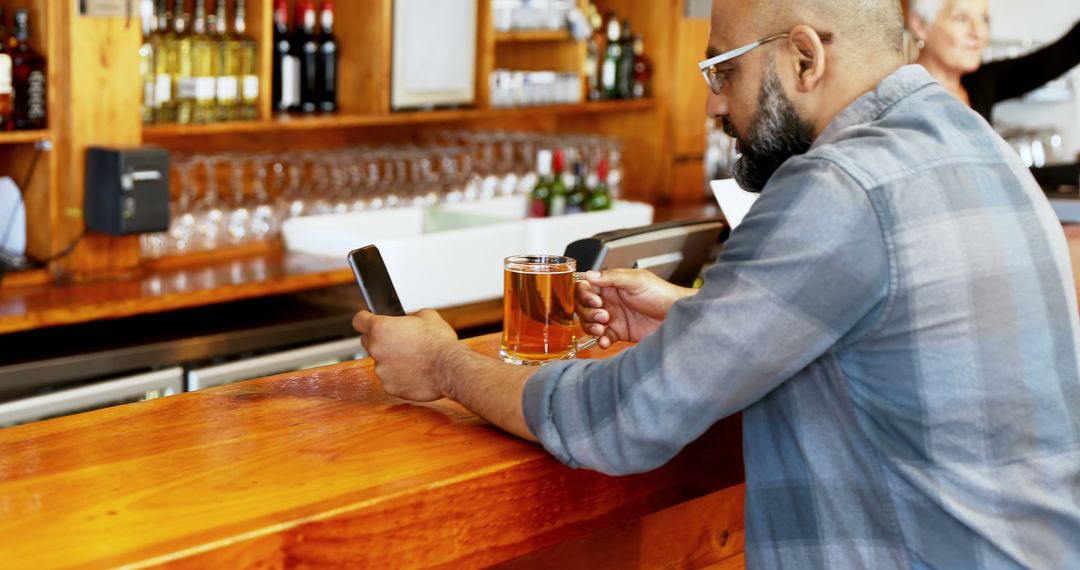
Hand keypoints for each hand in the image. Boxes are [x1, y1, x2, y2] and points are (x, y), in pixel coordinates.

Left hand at [351, 308, 459, 401]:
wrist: (450, 369)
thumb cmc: (440, 343)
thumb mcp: (427, 315)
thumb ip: (409, 316)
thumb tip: (406, 319)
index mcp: (381, 328)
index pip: (358, 320)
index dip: (364, 318)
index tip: (368, 320)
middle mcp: (376, 349)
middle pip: (367, 341)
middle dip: (380, 340)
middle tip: (399, 340)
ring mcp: (381, 370)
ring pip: (380, 362)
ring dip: (391, 359)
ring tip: (413, 359)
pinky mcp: (389, 387)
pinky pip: (390, 379)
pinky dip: (399, 376)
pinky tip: (415, 372)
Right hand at [576, 269, 696, 348]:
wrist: (676, 317)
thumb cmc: (662, 294)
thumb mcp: (637, 281)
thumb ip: (612, 278)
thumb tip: (590, 275)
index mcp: (612, 285)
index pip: (586, 287)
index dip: (585, 295)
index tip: (595, 300)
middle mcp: (610, 300)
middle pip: (584, 307)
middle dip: (588, 312)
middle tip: (604, 315)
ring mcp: (613, 317)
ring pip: (590, 323)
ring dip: (591, 326)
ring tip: (602, 328)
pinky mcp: (619, 332)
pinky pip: (602, 337)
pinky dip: (600, 340)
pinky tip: (605, 340)